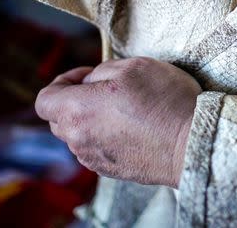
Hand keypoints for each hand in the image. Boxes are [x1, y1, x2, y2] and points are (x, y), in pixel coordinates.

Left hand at [35, 57, 201, 186]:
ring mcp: (94, 159)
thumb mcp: (133, 65)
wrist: (193, 142)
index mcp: (76, 110)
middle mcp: (78, 139)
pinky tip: (135, 128)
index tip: (88, 75)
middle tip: (109, 89)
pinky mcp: (112, 171)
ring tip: (126, 109)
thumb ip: (100, 71)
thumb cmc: (164, 100)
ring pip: (80, 135)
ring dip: (94, 120)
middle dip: (77, 100)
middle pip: (60, 119)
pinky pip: (99, 149)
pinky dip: (108, 136)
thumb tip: (90, 82)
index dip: (62, 81)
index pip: (44, 99)